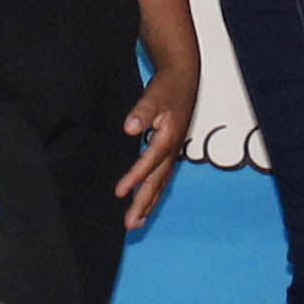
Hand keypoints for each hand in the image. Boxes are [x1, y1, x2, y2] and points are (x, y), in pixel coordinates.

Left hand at [116, 60, 193, 227]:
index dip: (134, 177)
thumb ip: (141, 112)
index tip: (120, 192)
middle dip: (143, 203)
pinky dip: (153, 193)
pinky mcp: (170, 152)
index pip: (149, 162)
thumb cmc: (168, 87)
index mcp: (169, 137)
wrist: (184, 79)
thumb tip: (130, 127)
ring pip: (161, 184)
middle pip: (157, 182)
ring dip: (149, 203)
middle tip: (130, 224)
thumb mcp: (154, 95)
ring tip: (136, 222)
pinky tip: (144, 203)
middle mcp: (172, 150)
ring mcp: (173, 153)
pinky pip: (162, 178)